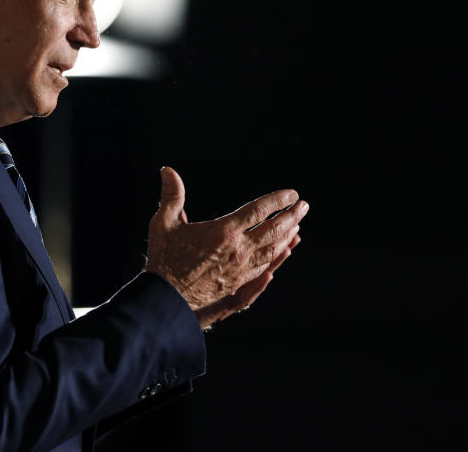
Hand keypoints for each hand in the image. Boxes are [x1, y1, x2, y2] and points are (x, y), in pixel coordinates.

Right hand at [145, 167, 307, 328]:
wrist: (165, 298)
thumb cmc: (163, 258)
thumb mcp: (164, 223)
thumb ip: (172, 195)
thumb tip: (167, 170)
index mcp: (223, 231)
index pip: (258, 211)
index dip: (277, 200)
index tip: (291, 193)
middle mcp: (237, 250)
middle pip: (273, 230)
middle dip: (291, 216)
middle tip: (304, 206)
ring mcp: (241, 268)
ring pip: (272, 250)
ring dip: (287, 236)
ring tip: (297, 225)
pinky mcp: (238, 283)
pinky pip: (264, 267)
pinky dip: (277, 256)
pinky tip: (282, 251)